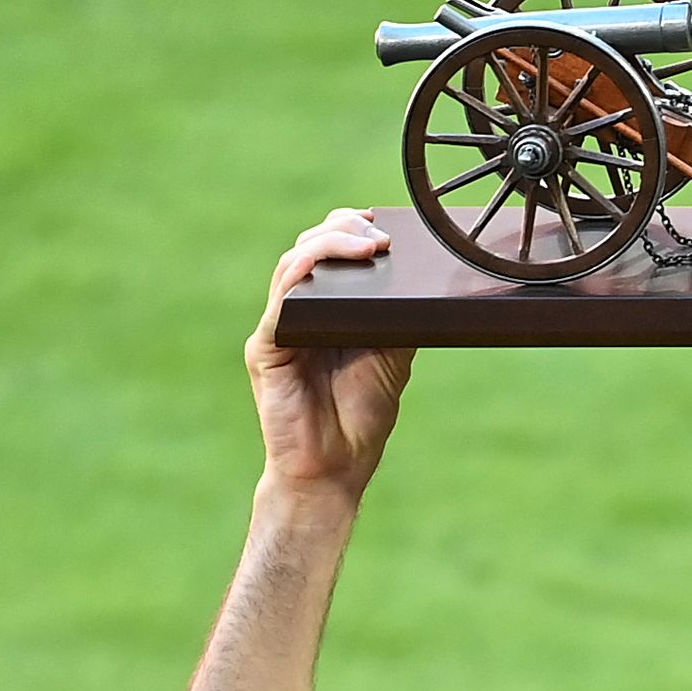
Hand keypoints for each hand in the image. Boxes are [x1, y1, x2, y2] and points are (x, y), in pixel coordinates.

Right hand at [246, 208, 414, 502]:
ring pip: (293, 265)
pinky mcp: (265, 348)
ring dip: (327, 244)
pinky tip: (322, 265)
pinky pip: (280, 302)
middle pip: (308, 248)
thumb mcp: (393, 358)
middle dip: (341, 227)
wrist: (335, 469)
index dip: (349, 229)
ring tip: (365, 243)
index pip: (329, 253)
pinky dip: (300, 276)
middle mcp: (298, 313)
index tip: (383, 221)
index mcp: (325, 311)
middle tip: (376, 230)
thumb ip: (398, 319)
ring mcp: (278, 328)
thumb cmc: (360, 418)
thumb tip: (426, 282)